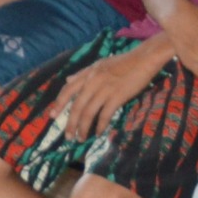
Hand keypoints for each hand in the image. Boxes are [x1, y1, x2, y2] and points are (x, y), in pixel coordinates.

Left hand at [52, 42, 170, 137]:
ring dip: (83, 128)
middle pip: (77, 106)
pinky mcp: (118, 96)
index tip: (53, 116)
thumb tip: (67, 80)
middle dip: (71, 123)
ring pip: (88, 113)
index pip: (68, 89)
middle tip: (68, 136)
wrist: (144, 59)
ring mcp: (105, 88)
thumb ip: (83, 73)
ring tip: (81, 138)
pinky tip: (99, 132)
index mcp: (88, 73)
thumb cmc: (124, 62)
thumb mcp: (100, 64)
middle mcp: (93, 81)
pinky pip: (105, 114)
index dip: (59, 103)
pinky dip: (100, 125)